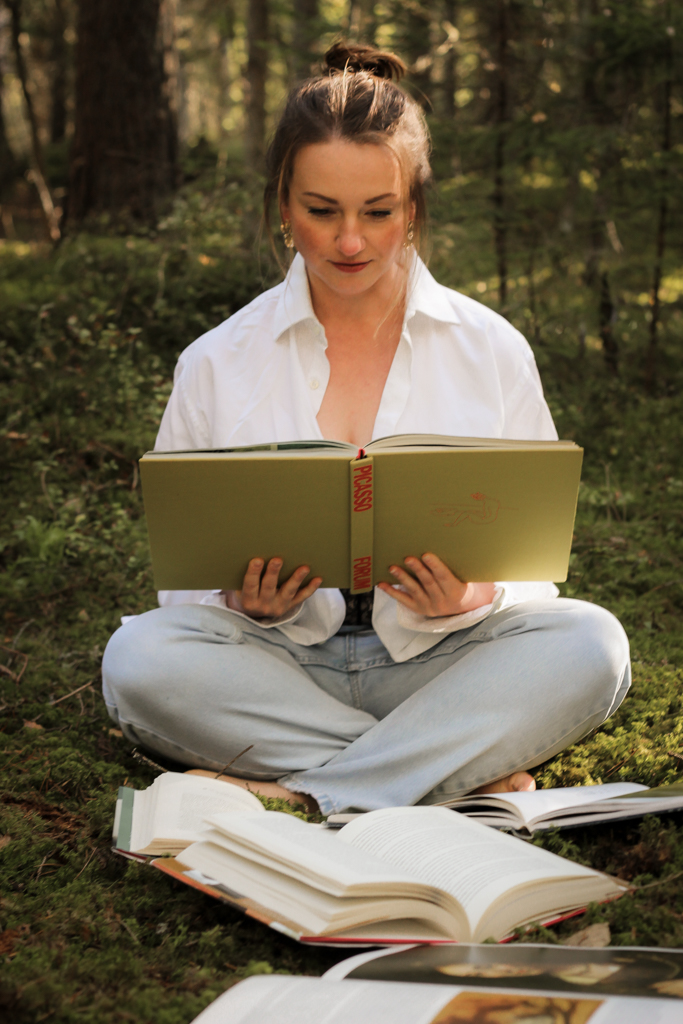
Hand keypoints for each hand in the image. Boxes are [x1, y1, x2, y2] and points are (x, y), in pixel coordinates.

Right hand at [224, 557, 321, 619]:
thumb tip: (251, 548)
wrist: (256, 614)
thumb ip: (246, 573)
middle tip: (278, 560)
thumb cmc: (248, 590)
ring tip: (304, 568)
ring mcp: (278, 607)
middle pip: (269, 587)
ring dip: (296, 579)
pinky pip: (302, 597)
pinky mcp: (290, 606)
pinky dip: (310, 588)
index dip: (253, 573)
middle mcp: (263, 605)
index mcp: (248, 600)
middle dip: (273, 573)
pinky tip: (318, 578)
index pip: (250, 585)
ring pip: (288, 592)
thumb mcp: (241, 586)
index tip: (257, 559)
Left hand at [377, 553, 494, 617]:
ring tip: (392, 567)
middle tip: (407, 558)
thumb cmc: (459, 581)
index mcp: (456, 591)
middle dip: (418, 570)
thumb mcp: (461, 575)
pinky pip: (403, 600)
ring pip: (415, 591)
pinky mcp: (418, 609)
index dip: (435, 566)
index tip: (426, 554)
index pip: (445, 577)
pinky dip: (392, 592)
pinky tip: (382, 583)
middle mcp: (442, 601)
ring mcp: (429, 607)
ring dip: (403, 578)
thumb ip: (451, 565)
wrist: (460, 605)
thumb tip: (436, 541)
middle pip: (428, 583)